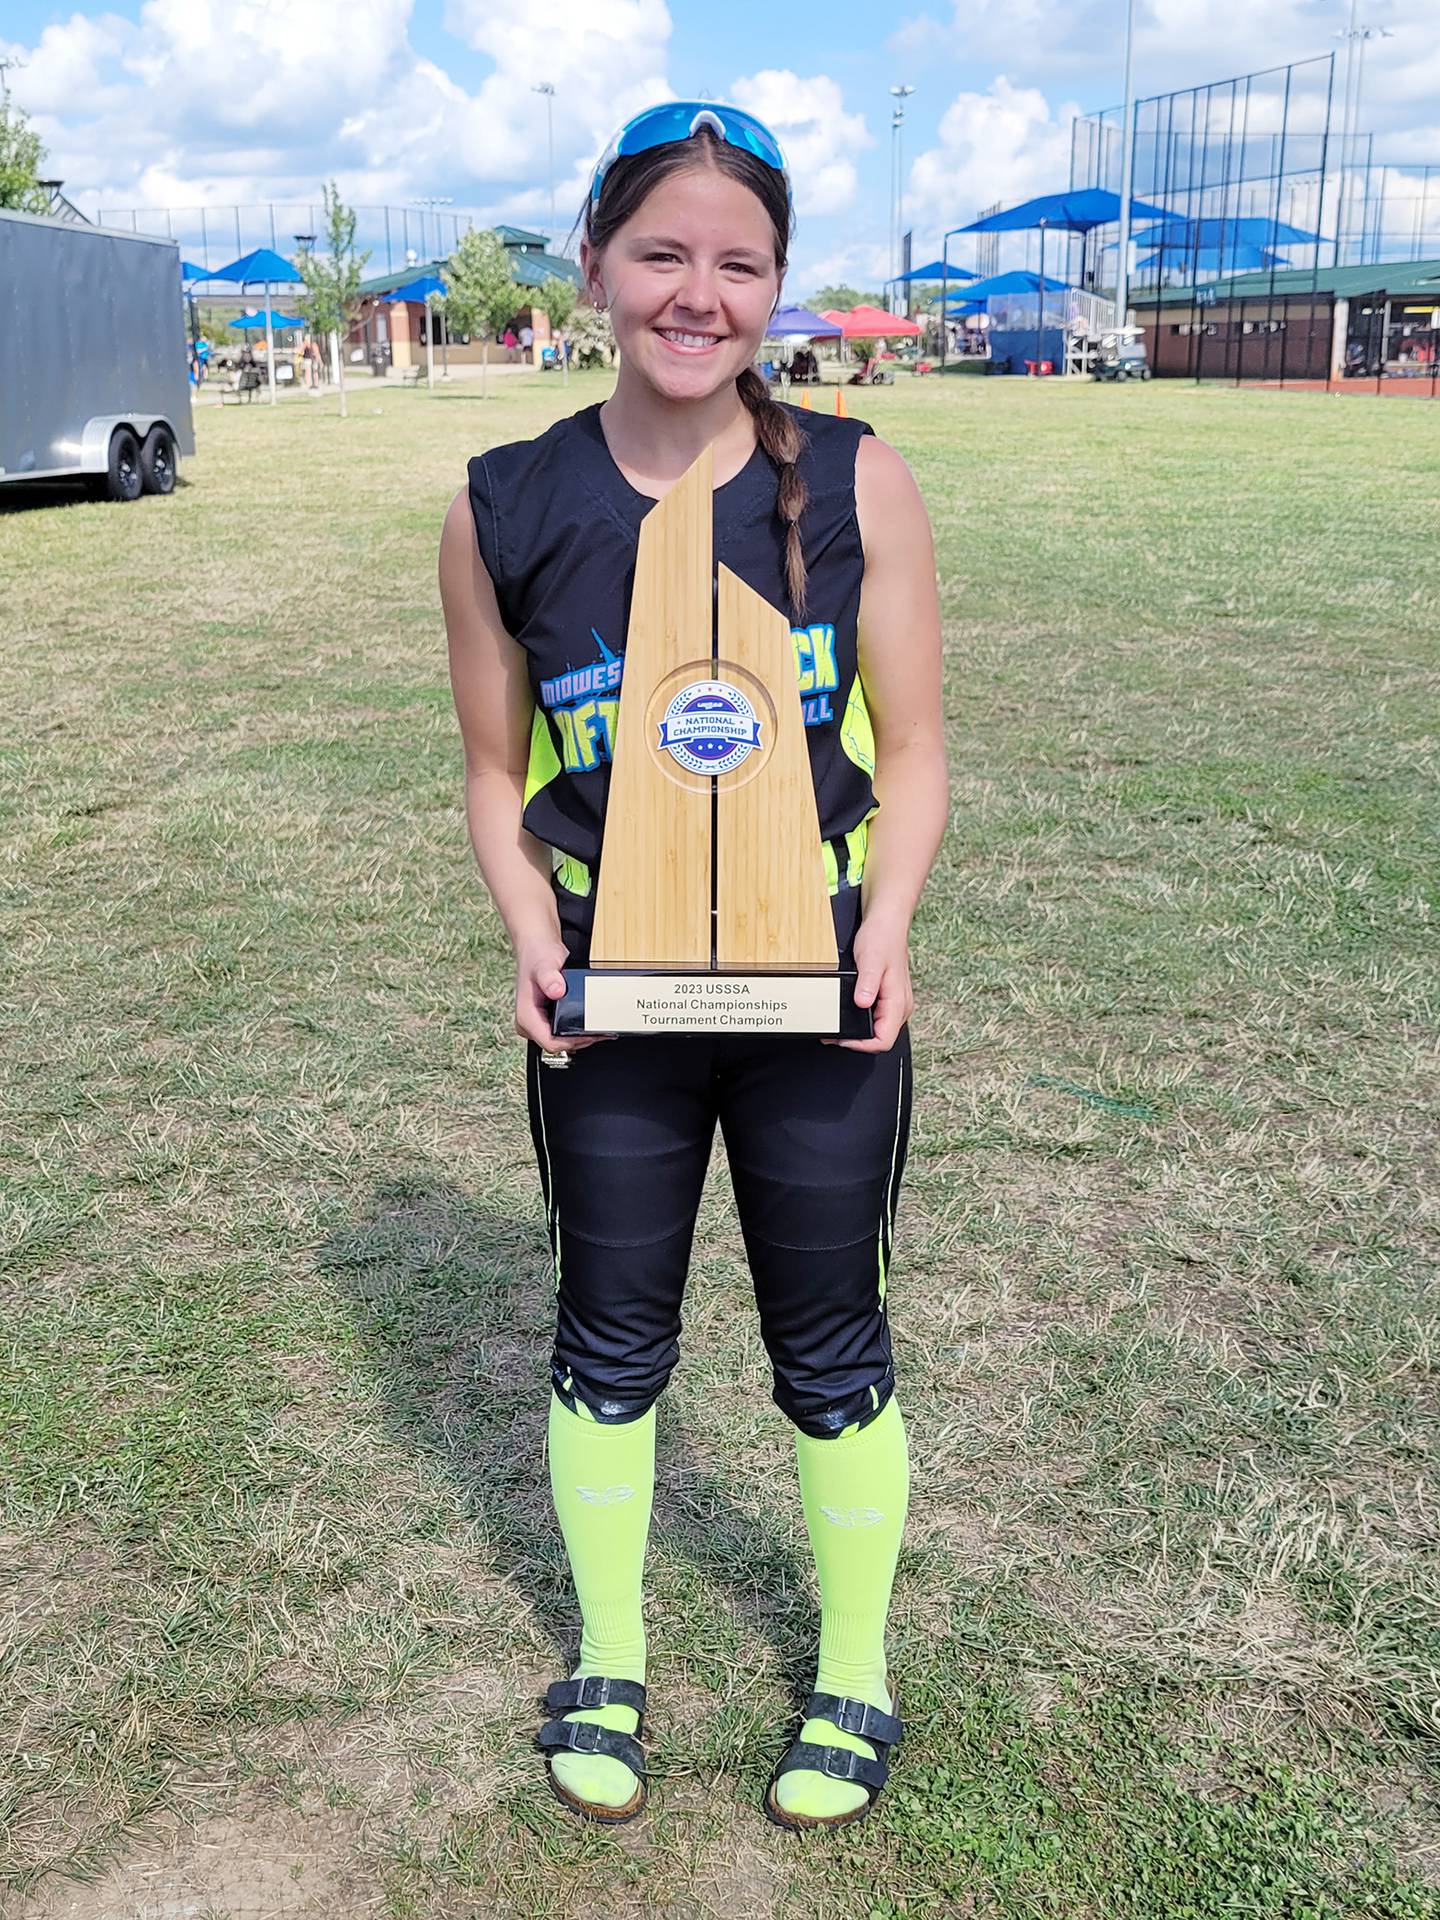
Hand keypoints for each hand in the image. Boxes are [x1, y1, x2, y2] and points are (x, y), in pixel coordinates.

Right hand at [515, 936, 608, 1052]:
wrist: (537, 947)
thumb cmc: (538, 955)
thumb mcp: (545, 963)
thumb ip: (550, 977)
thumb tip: (557, 990)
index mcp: (526, 1016)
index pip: (550, 1043)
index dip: (572, 1041)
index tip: (590, 1033)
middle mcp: (529, 1023)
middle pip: (558, 1045)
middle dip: (580, 1040)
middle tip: (601, 1030)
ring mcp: (537, 1023)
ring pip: (561, 1042)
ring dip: (580, 1037)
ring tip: (598, 1027)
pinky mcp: (546, 1020)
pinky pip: (562, 1033)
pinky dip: (577, 1030)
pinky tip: (589, 1023)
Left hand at [827, 910, 912, 1052]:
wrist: (887, 922)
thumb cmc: (882, 938)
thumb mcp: (871, 960)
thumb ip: (867, 984)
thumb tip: (862, 1003)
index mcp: (898, 1002)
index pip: (884, 1040)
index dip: (862, 1045)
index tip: (843, 1039)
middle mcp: (900, 1006)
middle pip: (880, 1038)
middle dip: (856, 1040)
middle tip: (833, 1034)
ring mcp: (894, 1002)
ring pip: (878, 1030)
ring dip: (857, 1031)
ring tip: (836, 1025)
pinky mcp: (887, 997)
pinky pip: (876, 1018)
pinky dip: (860, 1020)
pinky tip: (846, 1013)